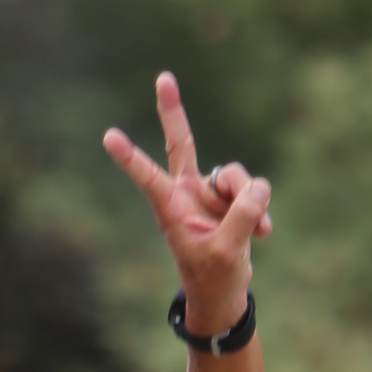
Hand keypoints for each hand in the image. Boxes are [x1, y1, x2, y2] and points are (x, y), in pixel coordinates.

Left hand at [104, 70, 270, 337]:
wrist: (225, 294)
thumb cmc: (214, 278)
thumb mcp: (227, 252)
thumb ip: (242, 216)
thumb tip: (258, 186)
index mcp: (171, 209)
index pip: (149, 178)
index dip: (131, 159)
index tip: (108, 137)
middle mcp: (186, 193)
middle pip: (182, 143)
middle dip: (173, 111)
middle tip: (163, 78)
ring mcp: (209, 193)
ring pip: (236, 174)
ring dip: (250, 199)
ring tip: (253, 229)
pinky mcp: (231, 199)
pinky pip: (253, 190)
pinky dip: (261, 211)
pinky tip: (262, 234)